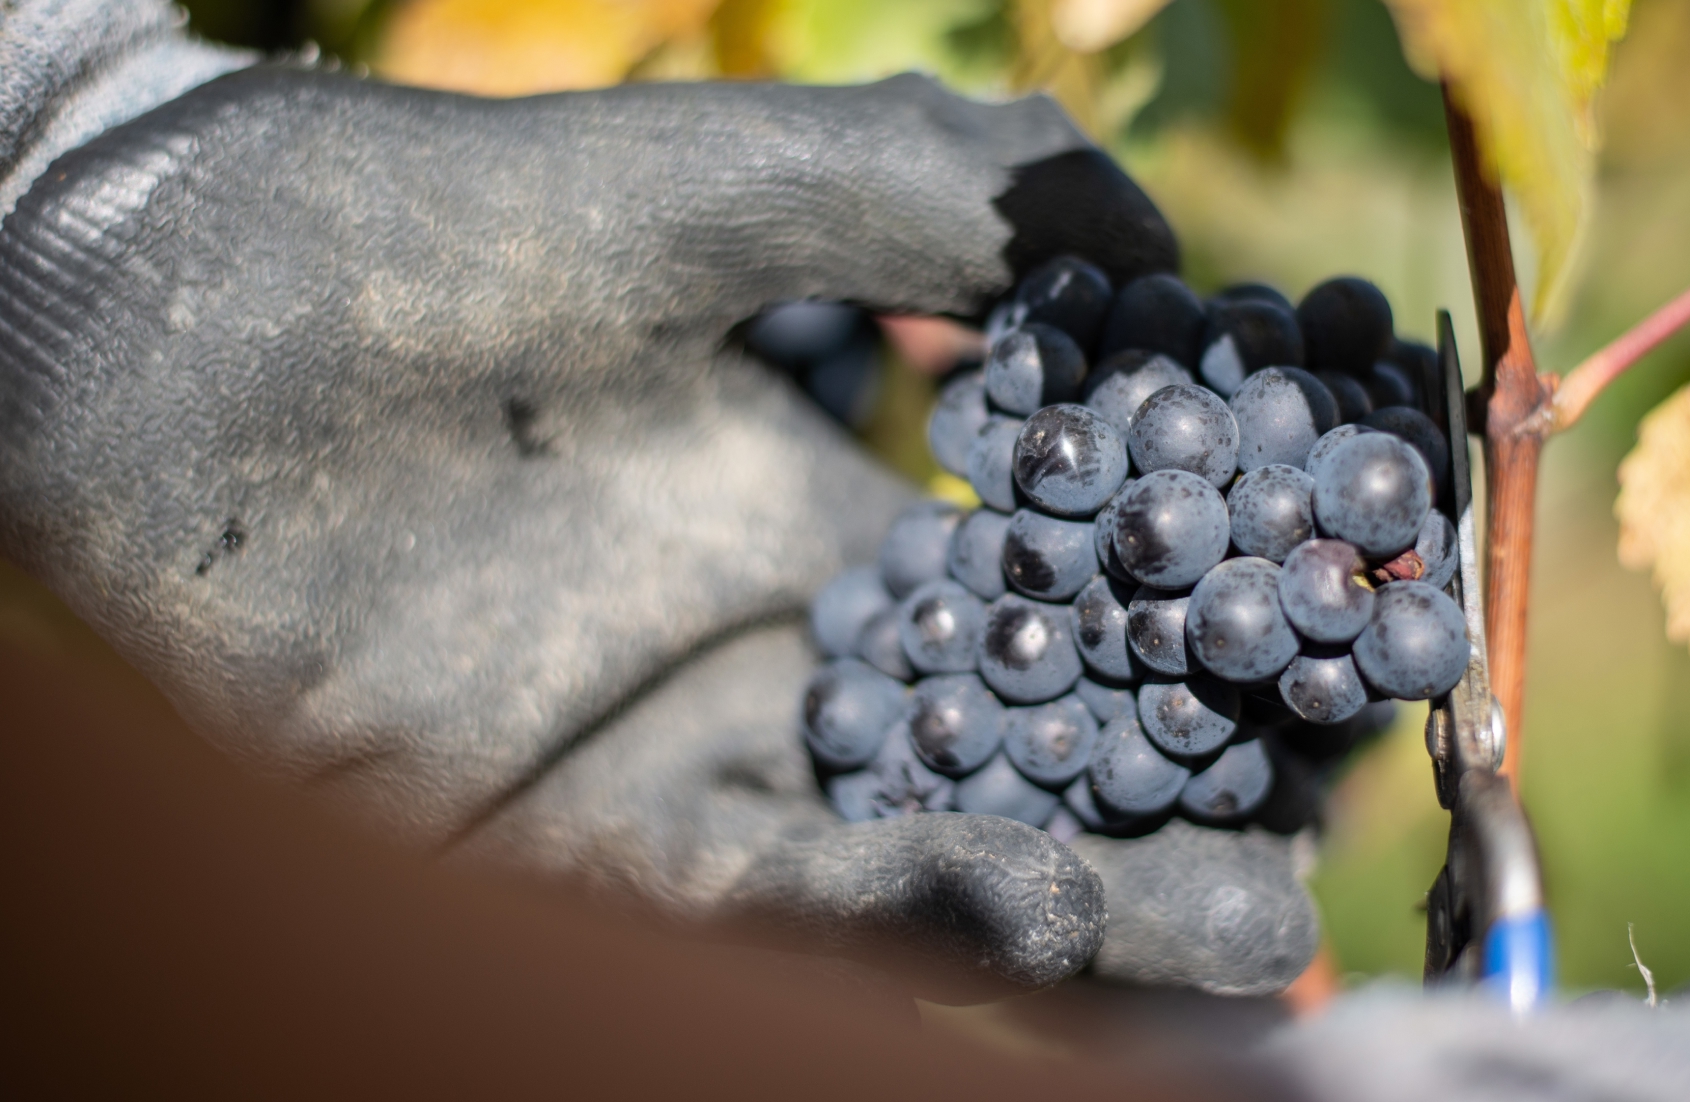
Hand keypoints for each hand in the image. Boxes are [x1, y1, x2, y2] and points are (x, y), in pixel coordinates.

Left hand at [0, 61, 1315, 998]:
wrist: (142, 327)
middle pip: (1016, 768)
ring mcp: (675, 768)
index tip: (1334, 653)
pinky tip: (1004, 908)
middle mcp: (776, 665)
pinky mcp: (559, 855)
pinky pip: (749, 909)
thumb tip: (1141, 225)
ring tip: (1250, 943)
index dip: (1198, 634)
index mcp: (826, 519)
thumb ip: (907, 192)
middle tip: (1327, 863)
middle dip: (1173, 819)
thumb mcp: (693, 194)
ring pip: (912, 866)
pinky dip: (884, 913)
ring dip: (1075, 907)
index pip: (1063, 604)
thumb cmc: (411, 234)